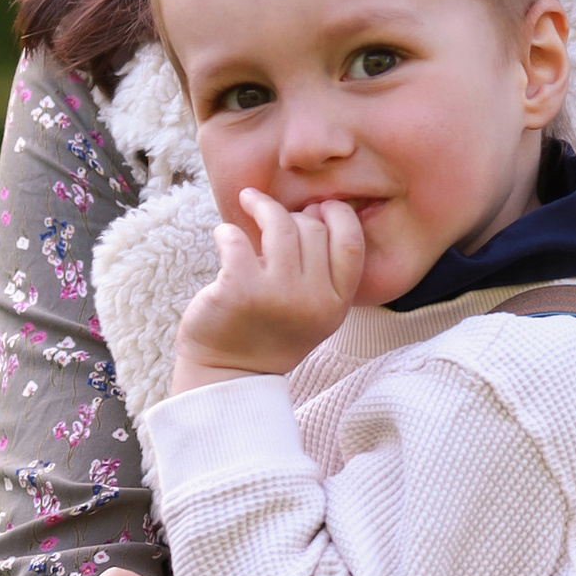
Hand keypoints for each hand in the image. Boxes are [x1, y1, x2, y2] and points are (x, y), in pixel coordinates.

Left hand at [170, 190, 364, 393]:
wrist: (227, 375)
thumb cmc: (268, 332)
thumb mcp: (312, 311)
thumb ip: (322, 271)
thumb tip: (316, 210)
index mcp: (335, 305)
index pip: (352, 243)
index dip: (338, 215)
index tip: (319, 206)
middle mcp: (312, 301)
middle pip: (313, 229)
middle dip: (292, 215)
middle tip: (273, 214)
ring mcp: (276, 296)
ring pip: (280, 225)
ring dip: (262, 205)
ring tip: (249, 201)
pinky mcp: (239, 291)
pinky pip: (237, 240)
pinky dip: (227, 232)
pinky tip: (223, 236)